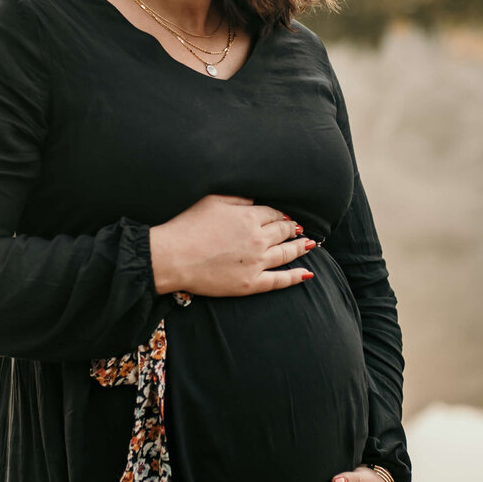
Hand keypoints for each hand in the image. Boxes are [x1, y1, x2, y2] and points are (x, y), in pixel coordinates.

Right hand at [148, 194, 314, 296]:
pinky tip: (306, 273)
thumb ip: (238, 197)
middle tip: (299, 229)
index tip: (285, 217)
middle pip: (282, 232)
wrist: (173, 257)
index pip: (273, 214)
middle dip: (292, 229)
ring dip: (299, 247)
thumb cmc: (187, 226)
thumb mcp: (213, 200)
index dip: (280, 215)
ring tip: (309, 244)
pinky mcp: (250, 283)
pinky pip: (279, 280)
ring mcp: (256, 263)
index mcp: (249, 217)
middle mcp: (258, 239)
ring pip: (285, 253)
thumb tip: (256, 197)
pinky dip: (295, 276)